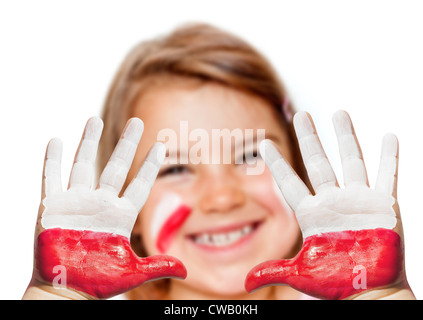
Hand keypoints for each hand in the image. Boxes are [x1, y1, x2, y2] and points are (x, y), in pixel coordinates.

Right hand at [28, 117, 185, 298]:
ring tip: (94, 119)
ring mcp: (77, 203)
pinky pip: (51, 179)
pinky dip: (52, 161)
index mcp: (121, 215)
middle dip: (127, 144)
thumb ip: (157, 266)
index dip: (151, 166)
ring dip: (88, 142)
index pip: (140, 184)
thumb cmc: (98, 281)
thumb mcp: (132, 273)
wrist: (66, 290)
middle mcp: (101, 204)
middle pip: (116, 167)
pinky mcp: (52, 208)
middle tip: (137, 122)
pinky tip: (56, 141)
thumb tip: (186, 269)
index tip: (162, 146)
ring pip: (83, 166)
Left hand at [245, 110, 412, 299]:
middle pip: (317, 162)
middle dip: (309, 138)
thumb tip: (244, 281)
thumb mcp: (300, 275)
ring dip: (345, 137)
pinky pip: (386, 176)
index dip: (276, 164)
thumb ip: (273, 272)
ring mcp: (358, 201)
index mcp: (311, 214)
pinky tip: (389, 137)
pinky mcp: (383, 206)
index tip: (263, 144)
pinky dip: (389, 158)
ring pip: (351, 161)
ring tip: (339, 113)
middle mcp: (332, 201)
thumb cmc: (336, 283)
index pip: (288, 183)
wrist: (369, 292)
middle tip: (301, 115)